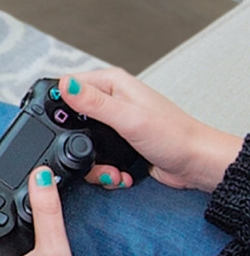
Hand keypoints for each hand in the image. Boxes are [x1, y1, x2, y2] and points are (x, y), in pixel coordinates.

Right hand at [59, 68, 242, 192]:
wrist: (197, 164)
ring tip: (107, 168)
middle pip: (70, 115)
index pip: (68, 84)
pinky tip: (115, 171)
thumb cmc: (175, 137)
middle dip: (74, 140)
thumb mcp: (128, 119)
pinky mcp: (116, 141)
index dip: (58, 104)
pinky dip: (101, 167)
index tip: (59, 125)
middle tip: (86, 152)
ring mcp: (113, 121)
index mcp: (111, 83)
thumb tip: (65, 84)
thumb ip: (94, 102)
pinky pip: (94, 153)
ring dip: (90, 160)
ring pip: (79, 138)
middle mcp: (111, 99)